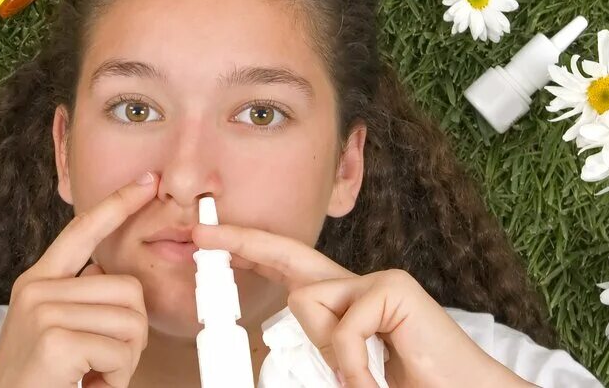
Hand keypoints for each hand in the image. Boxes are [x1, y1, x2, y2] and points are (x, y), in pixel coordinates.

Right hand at [0, 173, 157, 387]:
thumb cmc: (37, 381)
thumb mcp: (51, 330)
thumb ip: (78, 299)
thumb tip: (112, 276)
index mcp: (37, 282)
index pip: (81, 231)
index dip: (118, 204)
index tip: (147, 181)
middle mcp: (36, 289)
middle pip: (128, 289)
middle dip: (132, 335)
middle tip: (104, 364)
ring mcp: (43, 310)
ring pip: (130, 321)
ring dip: (124, 361)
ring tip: (94, 376)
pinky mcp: (53, 338)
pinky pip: (119, 351)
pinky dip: (116, 378)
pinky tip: (88, 385)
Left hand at [192, 223, 531, 387]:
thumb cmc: (408, 385)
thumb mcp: (345, 371)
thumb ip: (317, 353)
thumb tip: (275, 349)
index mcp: (343, 305)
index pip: (286, 269)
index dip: (248, 250)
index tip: (208, 239)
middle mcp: (356, 285)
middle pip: (288, 255)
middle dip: (240, 241)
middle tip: (200, 235)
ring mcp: (378, 281)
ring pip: (307, 299)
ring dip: (326, 350)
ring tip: (362, 377)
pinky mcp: (394, 288)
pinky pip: (343, 324)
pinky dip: (351, 362)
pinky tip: (375, 378)